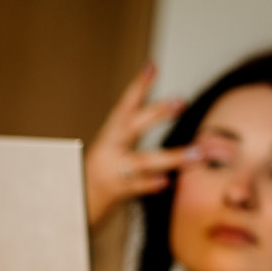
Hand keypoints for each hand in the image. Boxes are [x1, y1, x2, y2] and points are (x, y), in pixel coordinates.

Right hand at [83, 62, 197, 228]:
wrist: (74, 203)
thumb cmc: (99, 174)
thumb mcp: (113, 149)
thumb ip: (133, 133)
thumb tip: (169, 107)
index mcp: (109, 136)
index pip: (125, 106)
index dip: (138, 86)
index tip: (152, 67)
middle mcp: (109, 149)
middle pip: (133, 127)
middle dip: (157, 113)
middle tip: (181, 101)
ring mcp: (113, 170)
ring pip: (143, 161)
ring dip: (172, 157)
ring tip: (197, 153)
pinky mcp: (116, 191)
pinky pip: (135, 187)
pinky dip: (149, 185)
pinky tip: (166, 182)